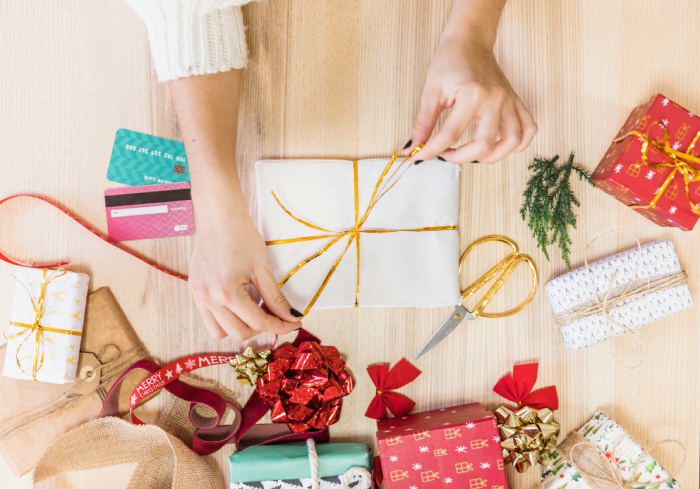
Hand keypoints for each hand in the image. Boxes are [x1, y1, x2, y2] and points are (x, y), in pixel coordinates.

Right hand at [188, 198, 302, 341]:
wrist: (218, 215)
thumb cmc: (241, 235)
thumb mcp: (262, 268)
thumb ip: (276, 297)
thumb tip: (291, 317)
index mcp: (227, 292)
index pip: (258, 322)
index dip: (280, 326)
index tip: (294, 323)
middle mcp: (209, 298)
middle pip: (239, 334)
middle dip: (261, 328)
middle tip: (276, 314)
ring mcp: (198, 296)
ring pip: (220, 333)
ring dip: (241, 327)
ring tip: (255, 309)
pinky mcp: (194, 291)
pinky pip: (210, 319)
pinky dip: (227, 319)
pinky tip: (240, 304)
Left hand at [404, 25, 536, 163]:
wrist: (469, 40)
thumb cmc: (449, 61)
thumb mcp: (431, 92)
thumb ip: (423, 123)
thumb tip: (412, 147)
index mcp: (472, 94)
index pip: (450, 135)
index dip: (432, 150)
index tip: (420, 157)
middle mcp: (495, 98)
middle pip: (484, 145)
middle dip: (460, 158)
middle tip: (445, 155)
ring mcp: (509, 100)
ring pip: (512, 141)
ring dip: (492, 157)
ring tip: (473, 156)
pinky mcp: (515, 101)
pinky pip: (528, 128)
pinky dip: (519, 143)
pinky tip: (502, 147)